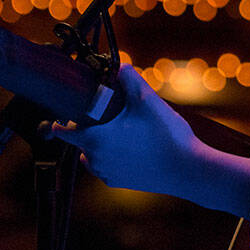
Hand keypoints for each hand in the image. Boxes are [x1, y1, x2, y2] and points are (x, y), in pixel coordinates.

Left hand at [52, 66, 200, 195]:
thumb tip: (119, 65)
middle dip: (91, 126)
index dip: (62, 118)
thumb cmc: (165, 135)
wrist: (187, 169)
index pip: (62, 130)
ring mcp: (106, 174)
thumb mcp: (147, 99)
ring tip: (122, 130)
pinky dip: (112, 157)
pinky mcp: (119, 183)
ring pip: (92, 155)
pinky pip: (106, 166)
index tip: (67, 109)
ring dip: (100, 143)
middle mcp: (94, 160)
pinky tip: (131, 147)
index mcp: (94, 139)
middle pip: (80, 140)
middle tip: (111, 114)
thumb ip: (129, 78)